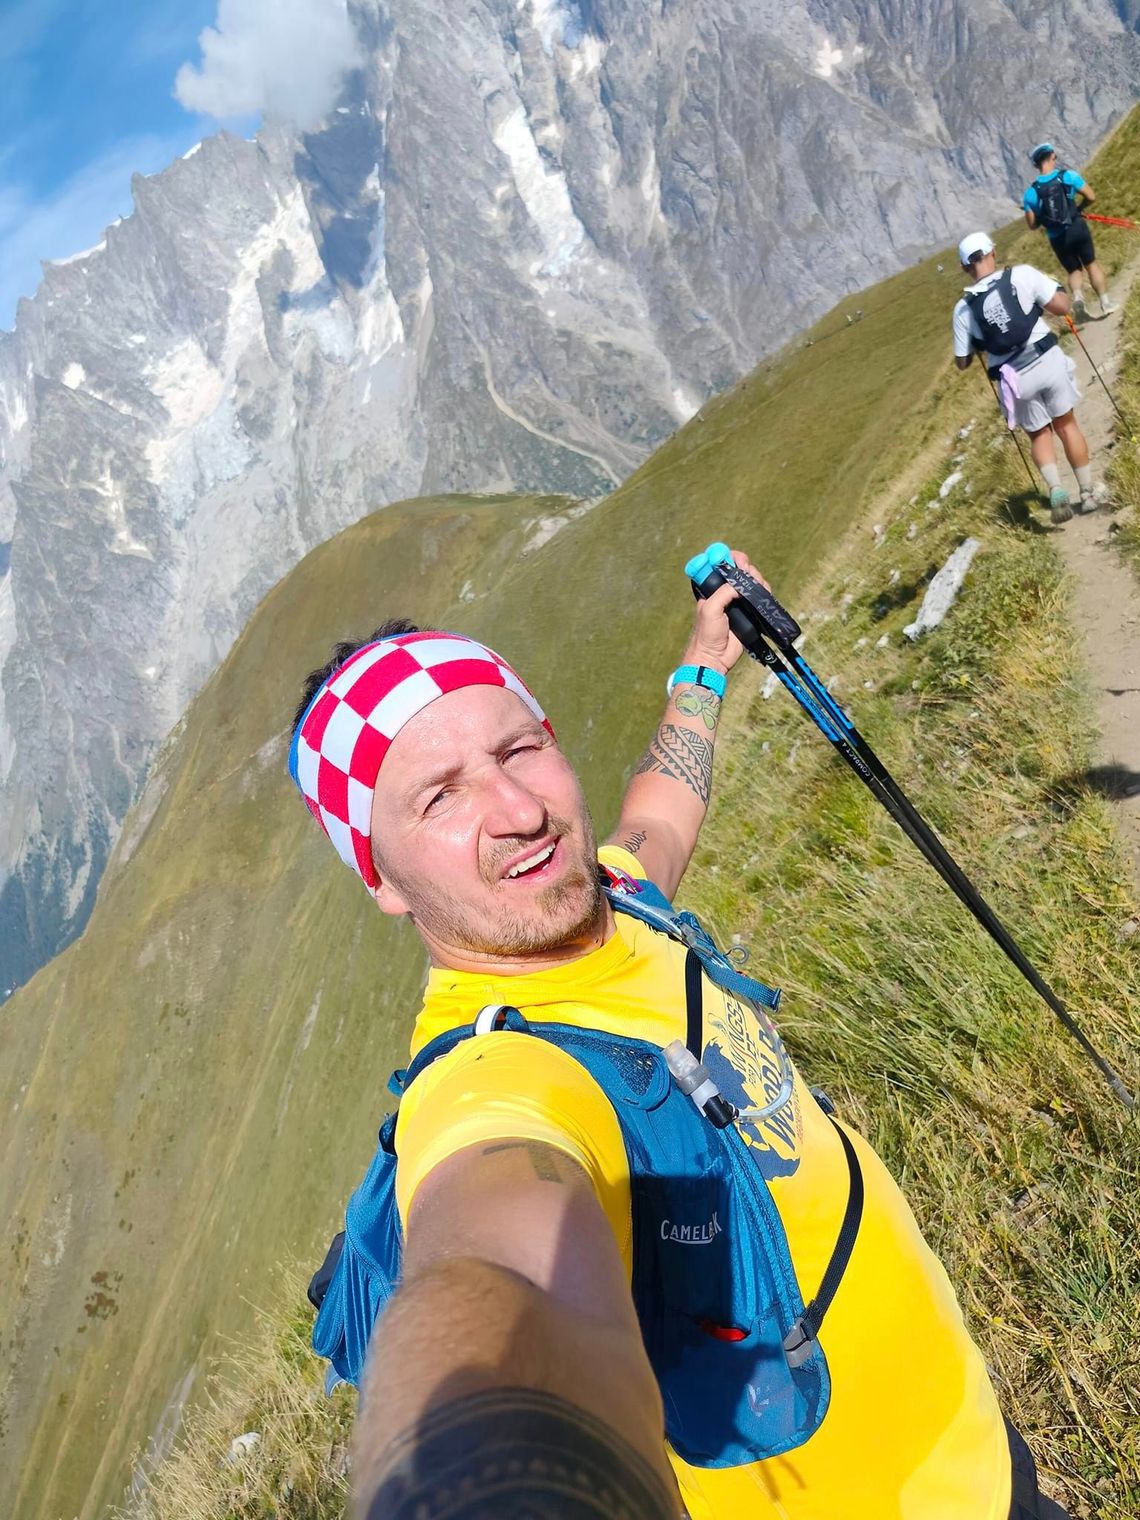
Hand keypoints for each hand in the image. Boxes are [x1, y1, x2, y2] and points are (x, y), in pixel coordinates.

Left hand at [681, 549, 768, 676]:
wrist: (715, 658)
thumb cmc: (706, 634)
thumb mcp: (710, 608)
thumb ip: (724, 592)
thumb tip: (740, 584)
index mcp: (711, 589)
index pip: (720, 565)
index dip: (729, 559)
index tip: (737, 561)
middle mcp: (724, 592)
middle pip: (739, 571)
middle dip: (746, 568)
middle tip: (748, 573)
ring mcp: (737, 602)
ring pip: (751, 582)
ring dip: (756, 579)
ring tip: (758, 585)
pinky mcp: (749, 612)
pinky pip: (759, 596)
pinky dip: (763, 591)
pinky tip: (764, 592)